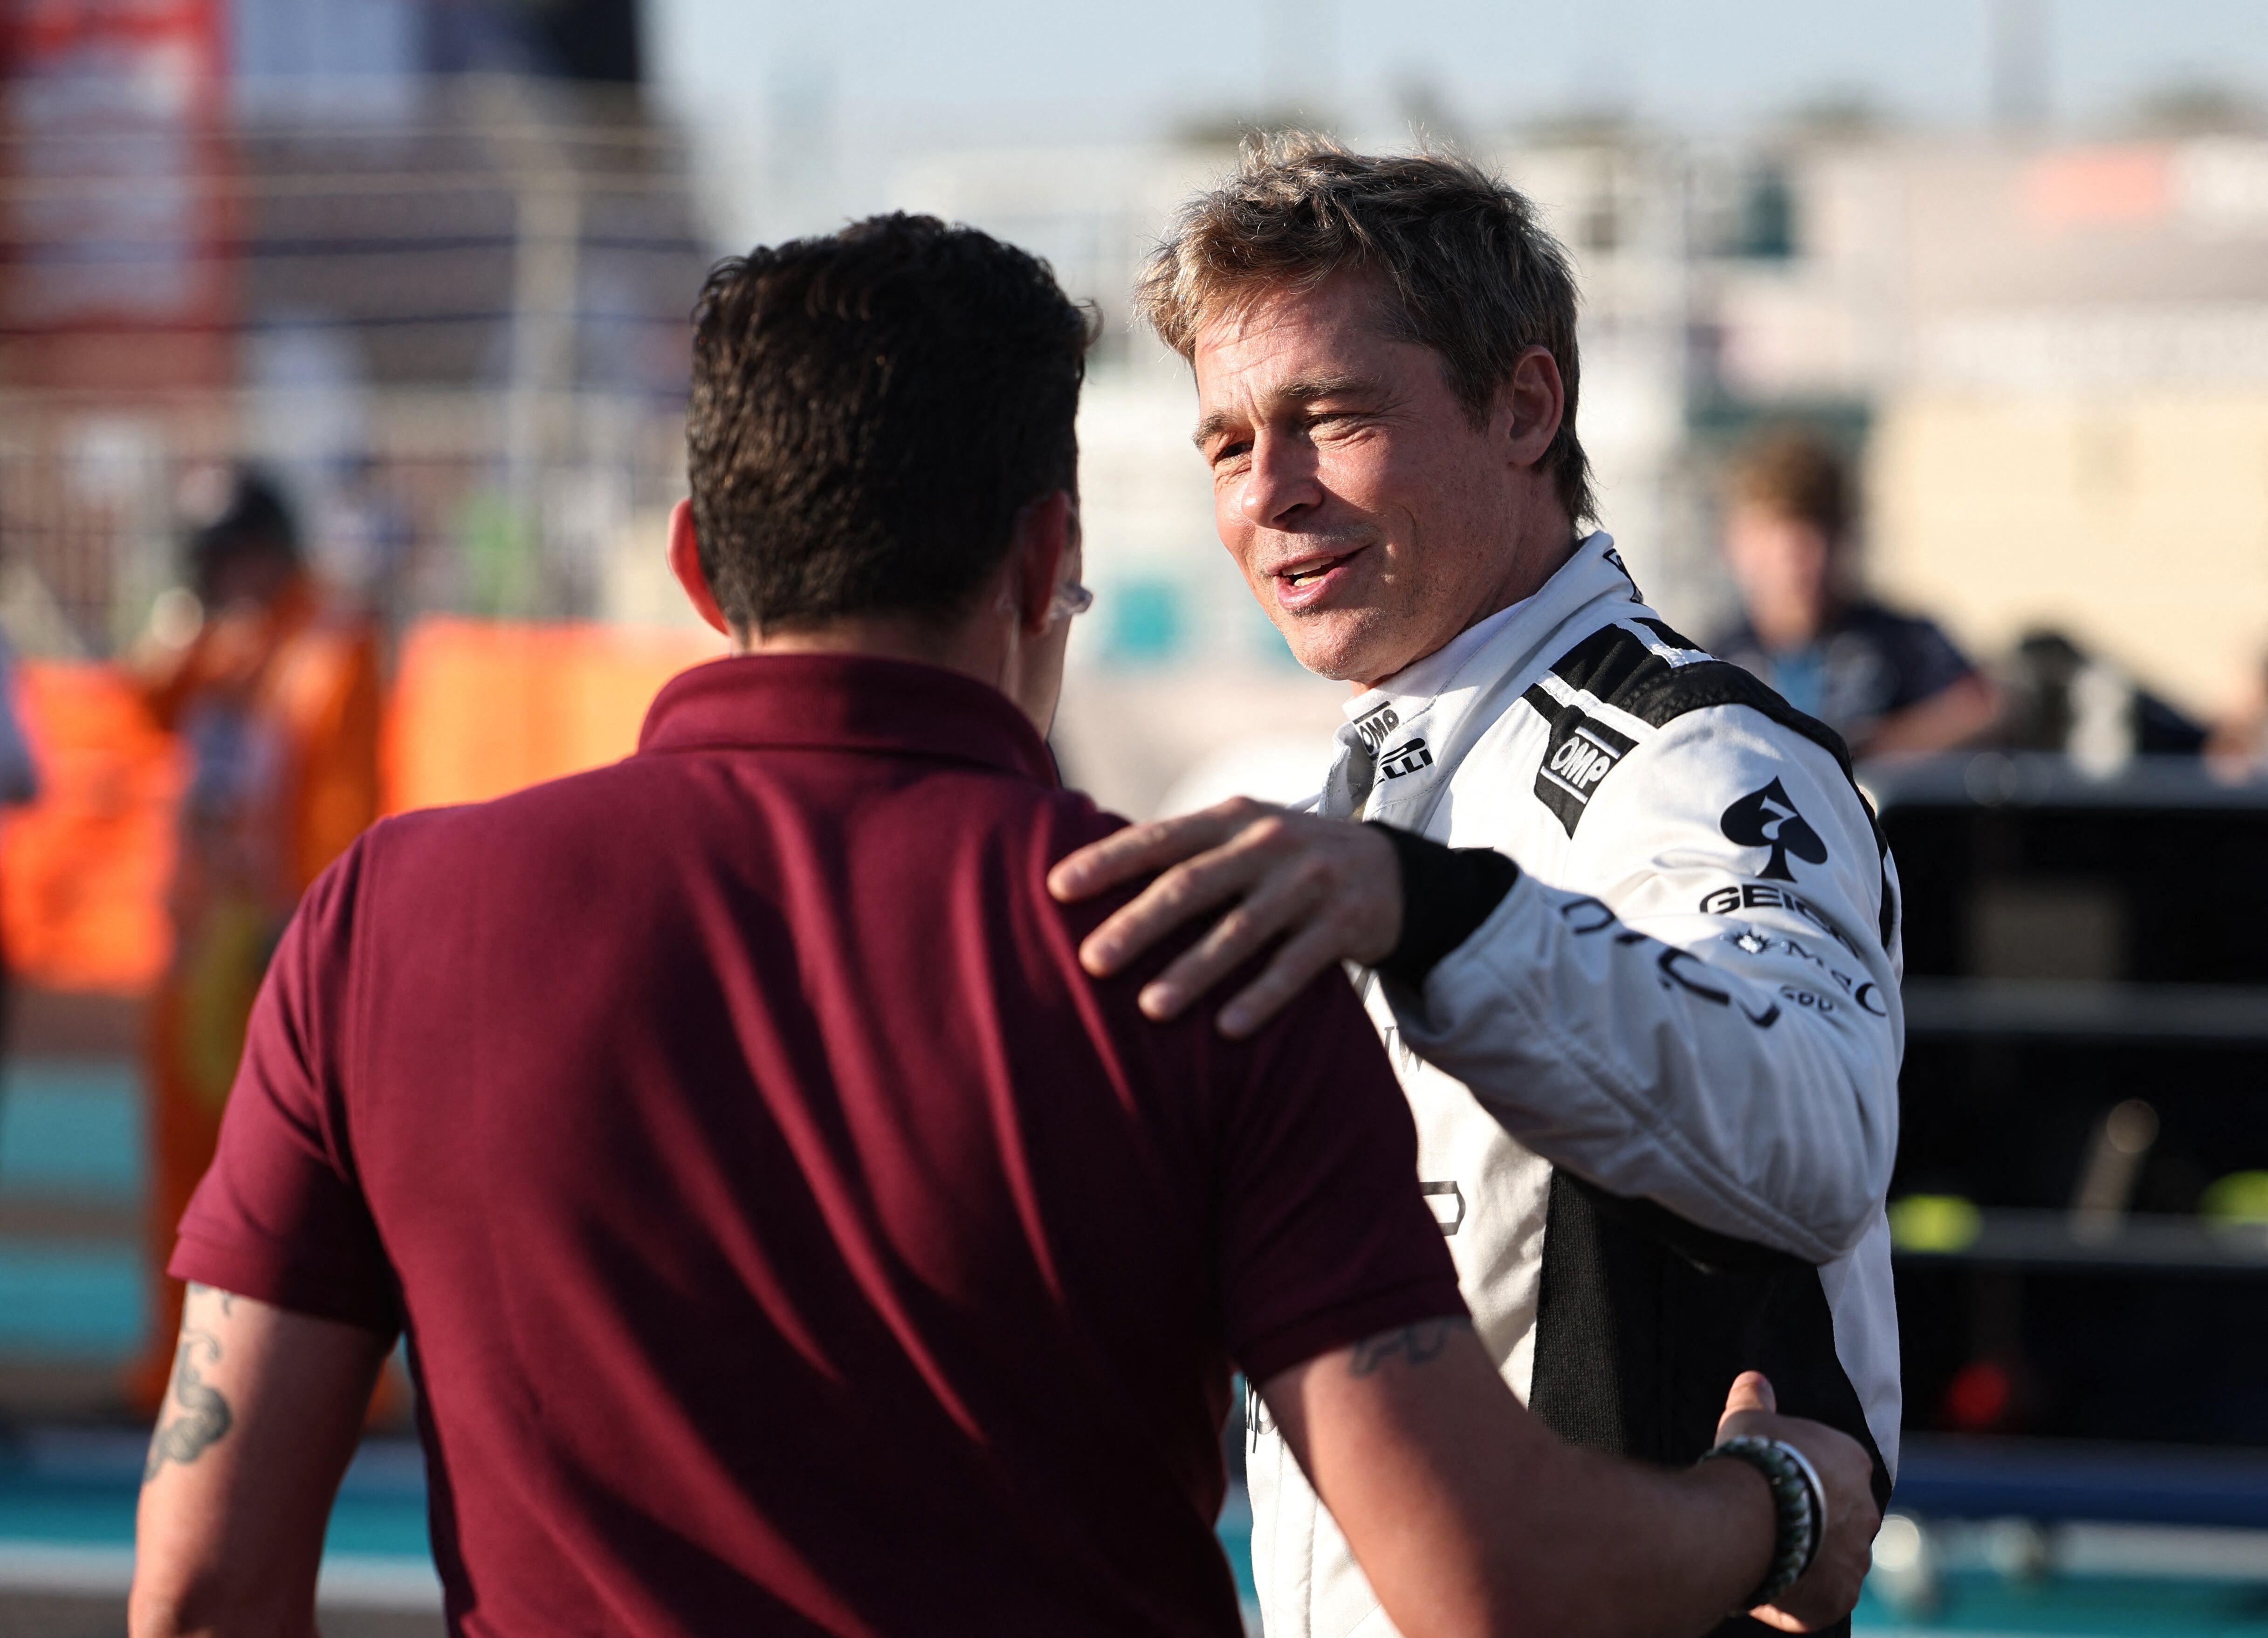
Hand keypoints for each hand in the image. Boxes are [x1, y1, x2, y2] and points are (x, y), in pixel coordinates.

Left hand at [1046, 798, 1401, 1038]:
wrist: (1392, 868)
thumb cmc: (1286, 859)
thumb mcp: (1240, 837)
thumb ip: (1183, 853)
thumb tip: (1086, 878)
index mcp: (1232, 818)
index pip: (1161, 839)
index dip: (1108, 861)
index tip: (1057, 887)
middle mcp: (1268, 844)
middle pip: (1194, 885)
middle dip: (1140, 923)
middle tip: (1091, 960)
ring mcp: (1309, 883)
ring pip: (1243, 930)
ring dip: (1195, 970)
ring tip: (1152, 1007)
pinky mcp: (1345, 923)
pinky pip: (1298, 966)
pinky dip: (1263, 996)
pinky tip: (1228, 1028)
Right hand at [1714, 1371, 1880, 1631]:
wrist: (1754, 1515)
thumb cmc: (1756, 1460)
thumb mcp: (1750, 1418)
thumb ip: (1755, 1399)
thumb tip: (1752, 1378)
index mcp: (1852, 1463)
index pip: (1837, 1472)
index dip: (1807, 1479)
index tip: (1779, 1484)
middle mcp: (1866, 1512)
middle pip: (1839, 1519)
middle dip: (1812, 1522)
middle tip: (1770, 1522)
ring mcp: (1856, 1559)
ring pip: (1832, 1562)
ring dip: (1806, 1561)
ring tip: (1765, 1555)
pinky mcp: (1840, 1598)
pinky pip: (1819, 1600)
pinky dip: (1796, 1597)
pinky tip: (1764, 1583)